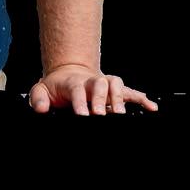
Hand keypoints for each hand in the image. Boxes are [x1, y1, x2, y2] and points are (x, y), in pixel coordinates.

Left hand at [28, 63, 158, 114]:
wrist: (69, 73)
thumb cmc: (56, 86)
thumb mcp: (41, 90)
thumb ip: (38, 98)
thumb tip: (41, 109)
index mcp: (74, 82)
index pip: (78, 90)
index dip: (81, 102)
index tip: (82, 115)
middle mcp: (92, 81)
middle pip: (100, 84)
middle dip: (101, 99)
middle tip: (100, 115)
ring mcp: (105, 85)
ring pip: (116, 84)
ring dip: (120, 97)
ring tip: (120, 113)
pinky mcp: (115, 91)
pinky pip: (131, 93)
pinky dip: (142, 99)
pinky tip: (151, 107)